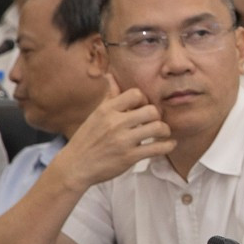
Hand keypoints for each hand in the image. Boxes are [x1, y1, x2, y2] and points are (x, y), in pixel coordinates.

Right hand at [51, 77, 174, 192]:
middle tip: (154, 123)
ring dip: (165, 130)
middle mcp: (115, 123)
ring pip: (157, 128)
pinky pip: (158, 148)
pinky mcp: (130, 157)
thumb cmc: (87, 139)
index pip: (136, 94)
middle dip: (157, 117)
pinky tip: (168, 144)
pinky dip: (168, 145)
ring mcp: (123, 140)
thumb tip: (111, 76)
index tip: (142, 109)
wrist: (75, 166)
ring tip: (162, 133)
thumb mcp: (95, 115)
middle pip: (151, 110)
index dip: (144, 100)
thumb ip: (109, 97)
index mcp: (106, 110)